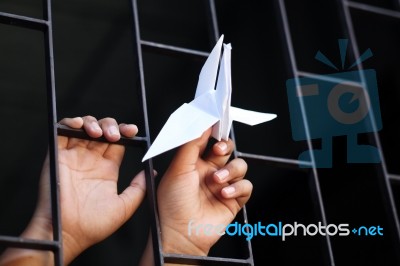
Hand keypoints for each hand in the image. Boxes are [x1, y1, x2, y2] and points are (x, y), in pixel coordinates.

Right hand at [0, 116, 145, 264]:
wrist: (67, 233)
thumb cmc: (94, 225)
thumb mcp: (124, 206)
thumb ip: (139, 188)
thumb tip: (152, 171)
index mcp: (107, 169)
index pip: (118, 143)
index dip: (125, 132)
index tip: (133, 131)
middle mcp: (91, 161)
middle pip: (103, 131)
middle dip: (111, 126)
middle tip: (115, 135)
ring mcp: (74, 157)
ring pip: (84, 128)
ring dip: (93, 123)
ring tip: (98, 133)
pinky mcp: (57, 155)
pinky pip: (61, 132)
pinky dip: (69, 123)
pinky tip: (79, 126)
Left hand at [157, 128, 251, 255]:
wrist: (181, 234)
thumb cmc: (173, 204)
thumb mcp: (178, 169)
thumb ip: (190, 145)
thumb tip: (201, 125)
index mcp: (195, 162)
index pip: (208, 140)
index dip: (213, 131)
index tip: (217, 122)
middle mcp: (210, 171)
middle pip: (227, 149)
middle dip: (225, 147)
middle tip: (218, 151)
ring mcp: (223, 185)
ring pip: (239, 165)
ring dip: (230, 170)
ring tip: (217, 181)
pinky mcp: (233, 200)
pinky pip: (246, 186)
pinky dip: (237, 187)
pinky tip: (224, 194)